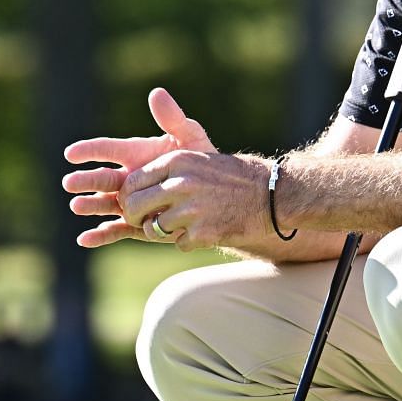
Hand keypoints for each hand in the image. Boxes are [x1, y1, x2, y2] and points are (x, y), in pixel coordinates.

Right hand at [63, 88, 216, 247]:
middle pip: (103, 179)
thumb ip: (173, 119)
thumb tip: (157, 93)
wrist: (215, 194)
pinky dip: (101, 235)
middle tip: (70, 182)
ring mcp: (132, 202)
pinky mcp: (137, 224)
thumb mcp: (190, 137)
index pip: (108, 149)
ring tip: (77, 206)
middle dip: (86, 180)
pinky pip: (116, 231)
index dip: (90, 150)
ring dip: (91, 205)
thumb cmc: (201, 161)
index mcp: (136, 155)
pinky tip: (85, 239)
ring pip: (105, 204)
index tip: (71, 153)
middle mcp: (129, 178)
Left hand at [119, 147, 272, 253]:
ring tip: (179, 226)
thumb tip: (131, 187)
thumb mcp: (200, 157)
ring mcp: (192, 210)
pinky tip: (204, 232)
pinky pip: (178, 243)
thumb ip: (168, 168)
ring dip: (162, 232)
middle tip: (146, 221)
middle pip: (135, 206)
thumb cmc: (234, 177)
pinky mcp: (203, 233)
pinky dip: (188, 242)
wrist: (273, 195)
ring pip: (153, 228)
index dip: (129, 198)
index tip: (134, 205)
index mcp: (178, 161)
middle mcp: (181, 183)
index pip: (132, 182)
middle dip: (136, 217)